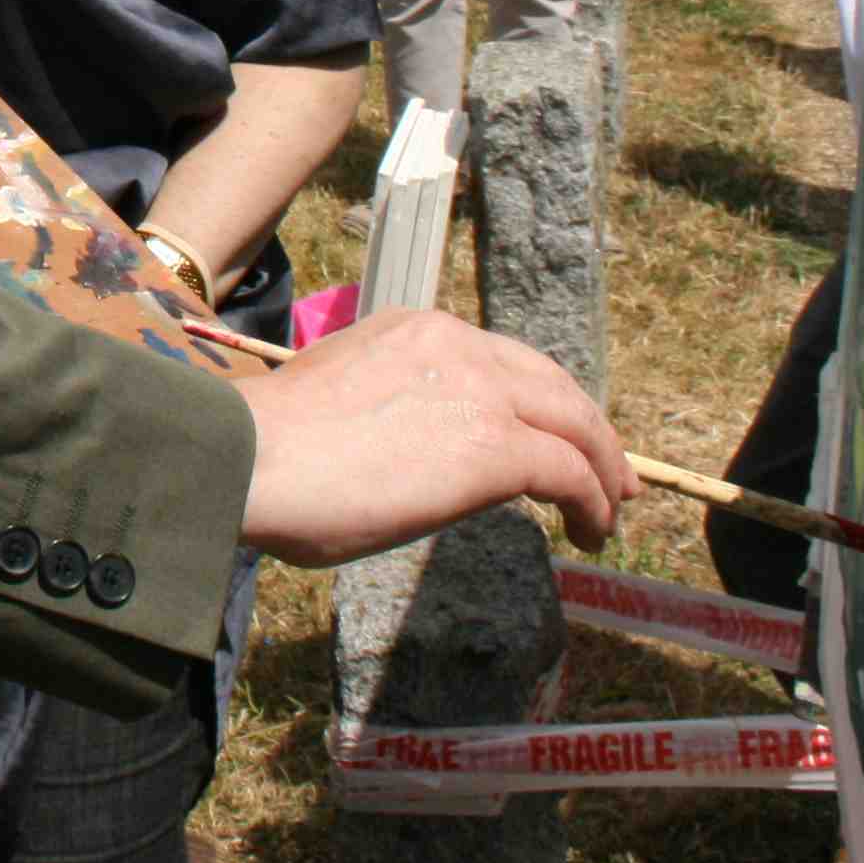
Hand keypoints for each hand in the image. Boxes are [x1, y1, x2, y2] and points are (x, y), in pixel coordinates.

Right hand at [232, 307, 636, 564]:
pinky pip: (570, 472)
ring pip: (574, 422)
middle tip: (610, 473)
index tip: (550, 438)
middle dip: (588, 428)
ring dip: (602, 468)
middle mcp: (457, 345)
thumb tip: (415, 457)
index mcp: (415, 330)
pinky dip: (593, 501)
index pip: (501, 362)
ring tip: (610, 508)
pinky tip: (591, 532)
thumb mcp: (345, 402)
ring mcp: (480, 392)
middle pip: (551, 384)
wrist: (253, 458)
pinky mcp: (496, 447)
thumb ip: (396, 413)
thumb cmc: (271, 451)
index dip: (538, 401)